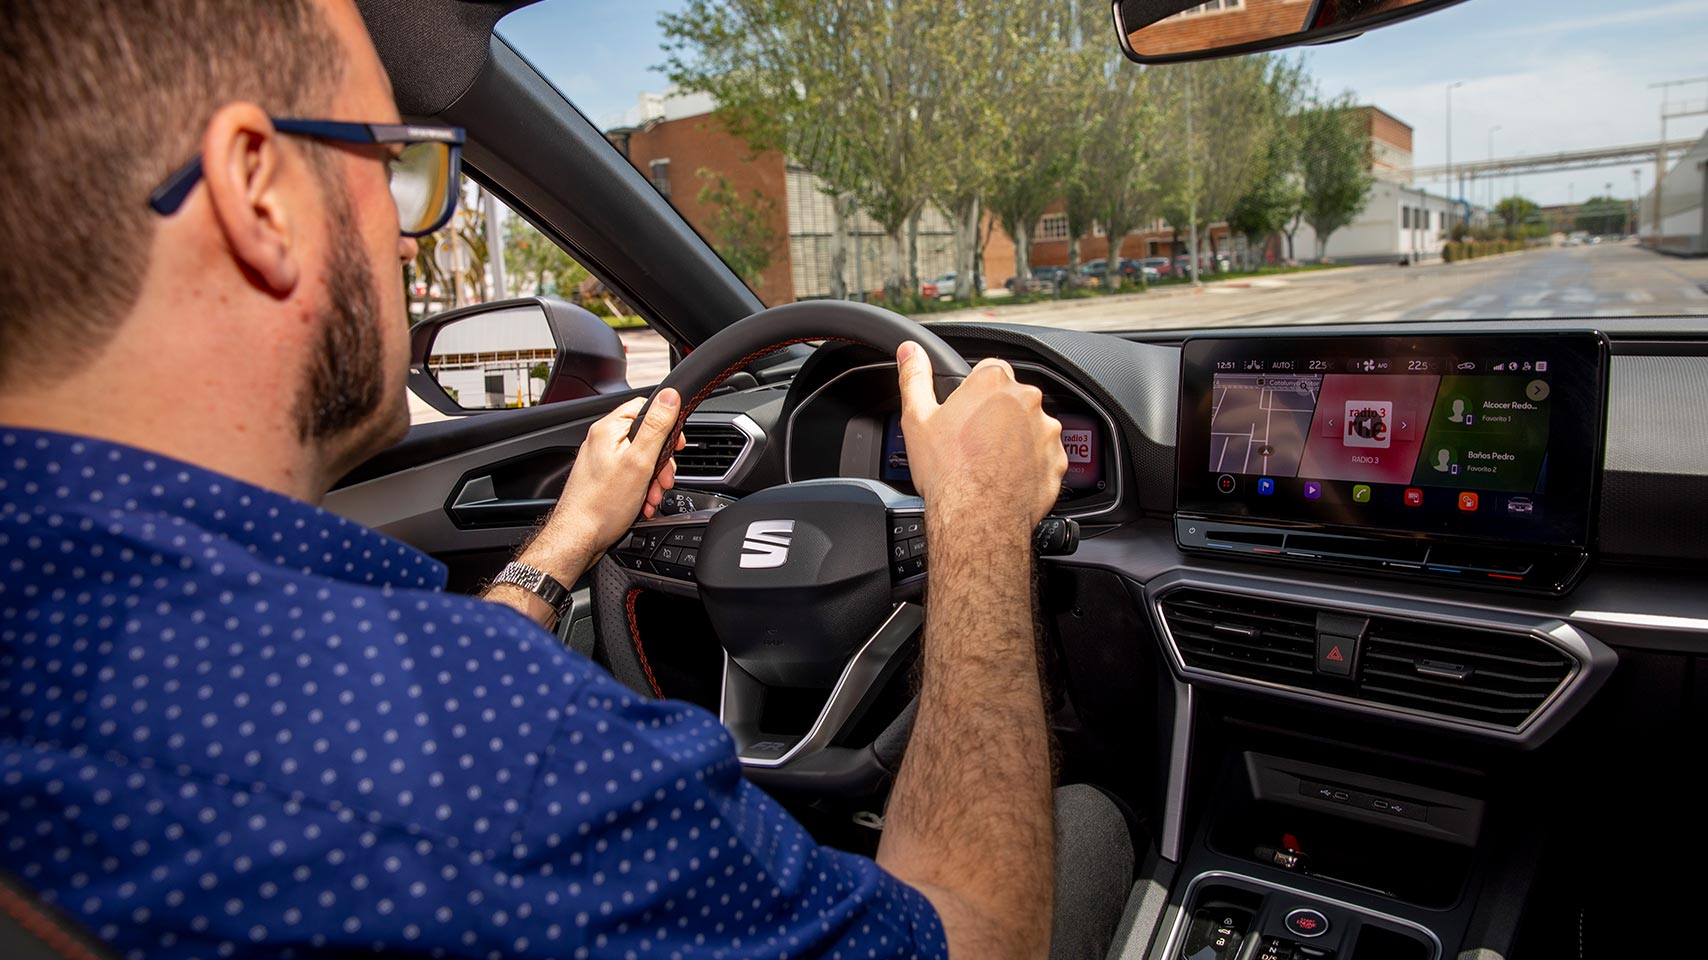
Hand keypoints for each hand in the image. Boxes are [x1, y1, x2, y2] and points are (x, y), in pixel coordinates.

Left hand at [517, 389, 685, 582]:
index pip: (645, 407)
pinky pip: (630, 476)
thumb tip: (670, 396)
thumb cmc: (602, 505)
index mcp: (608, 430)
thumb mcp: (639, 462)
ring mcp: (602, 461)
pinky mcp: (603, 479)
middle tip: (663, 478)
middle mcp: (602, 441)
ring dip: (653, 479)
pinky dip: (641, 489)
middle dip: (661, 461)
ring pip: (640, 459)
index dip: (666, 424)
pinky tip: (642, 504)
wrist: (578, 538)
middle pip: (646, 436)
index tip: (675, 444)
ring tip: (651, 497)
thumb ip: (656, 427)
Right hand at [895, 342, 1065, 538]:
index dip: (975, 390)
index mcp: (993, 383)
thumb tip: (910, 351)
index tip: (966, 410)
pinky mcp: (1058, 461)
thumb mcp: (917, 419)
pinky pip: (1045, 456)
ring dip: (1015, 439)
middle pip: (1012, 398)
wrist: (977, 518)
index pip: (989, 369)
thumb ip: (914, 377)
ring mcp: (1047, 431)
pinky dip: (1030, 464)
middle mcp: (1026, 401)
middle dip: (996, 415)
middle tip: (973, 441)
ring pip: (1031, 427)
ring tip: (989, 464)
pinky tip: (1007, 478)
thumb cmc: (948, 471)